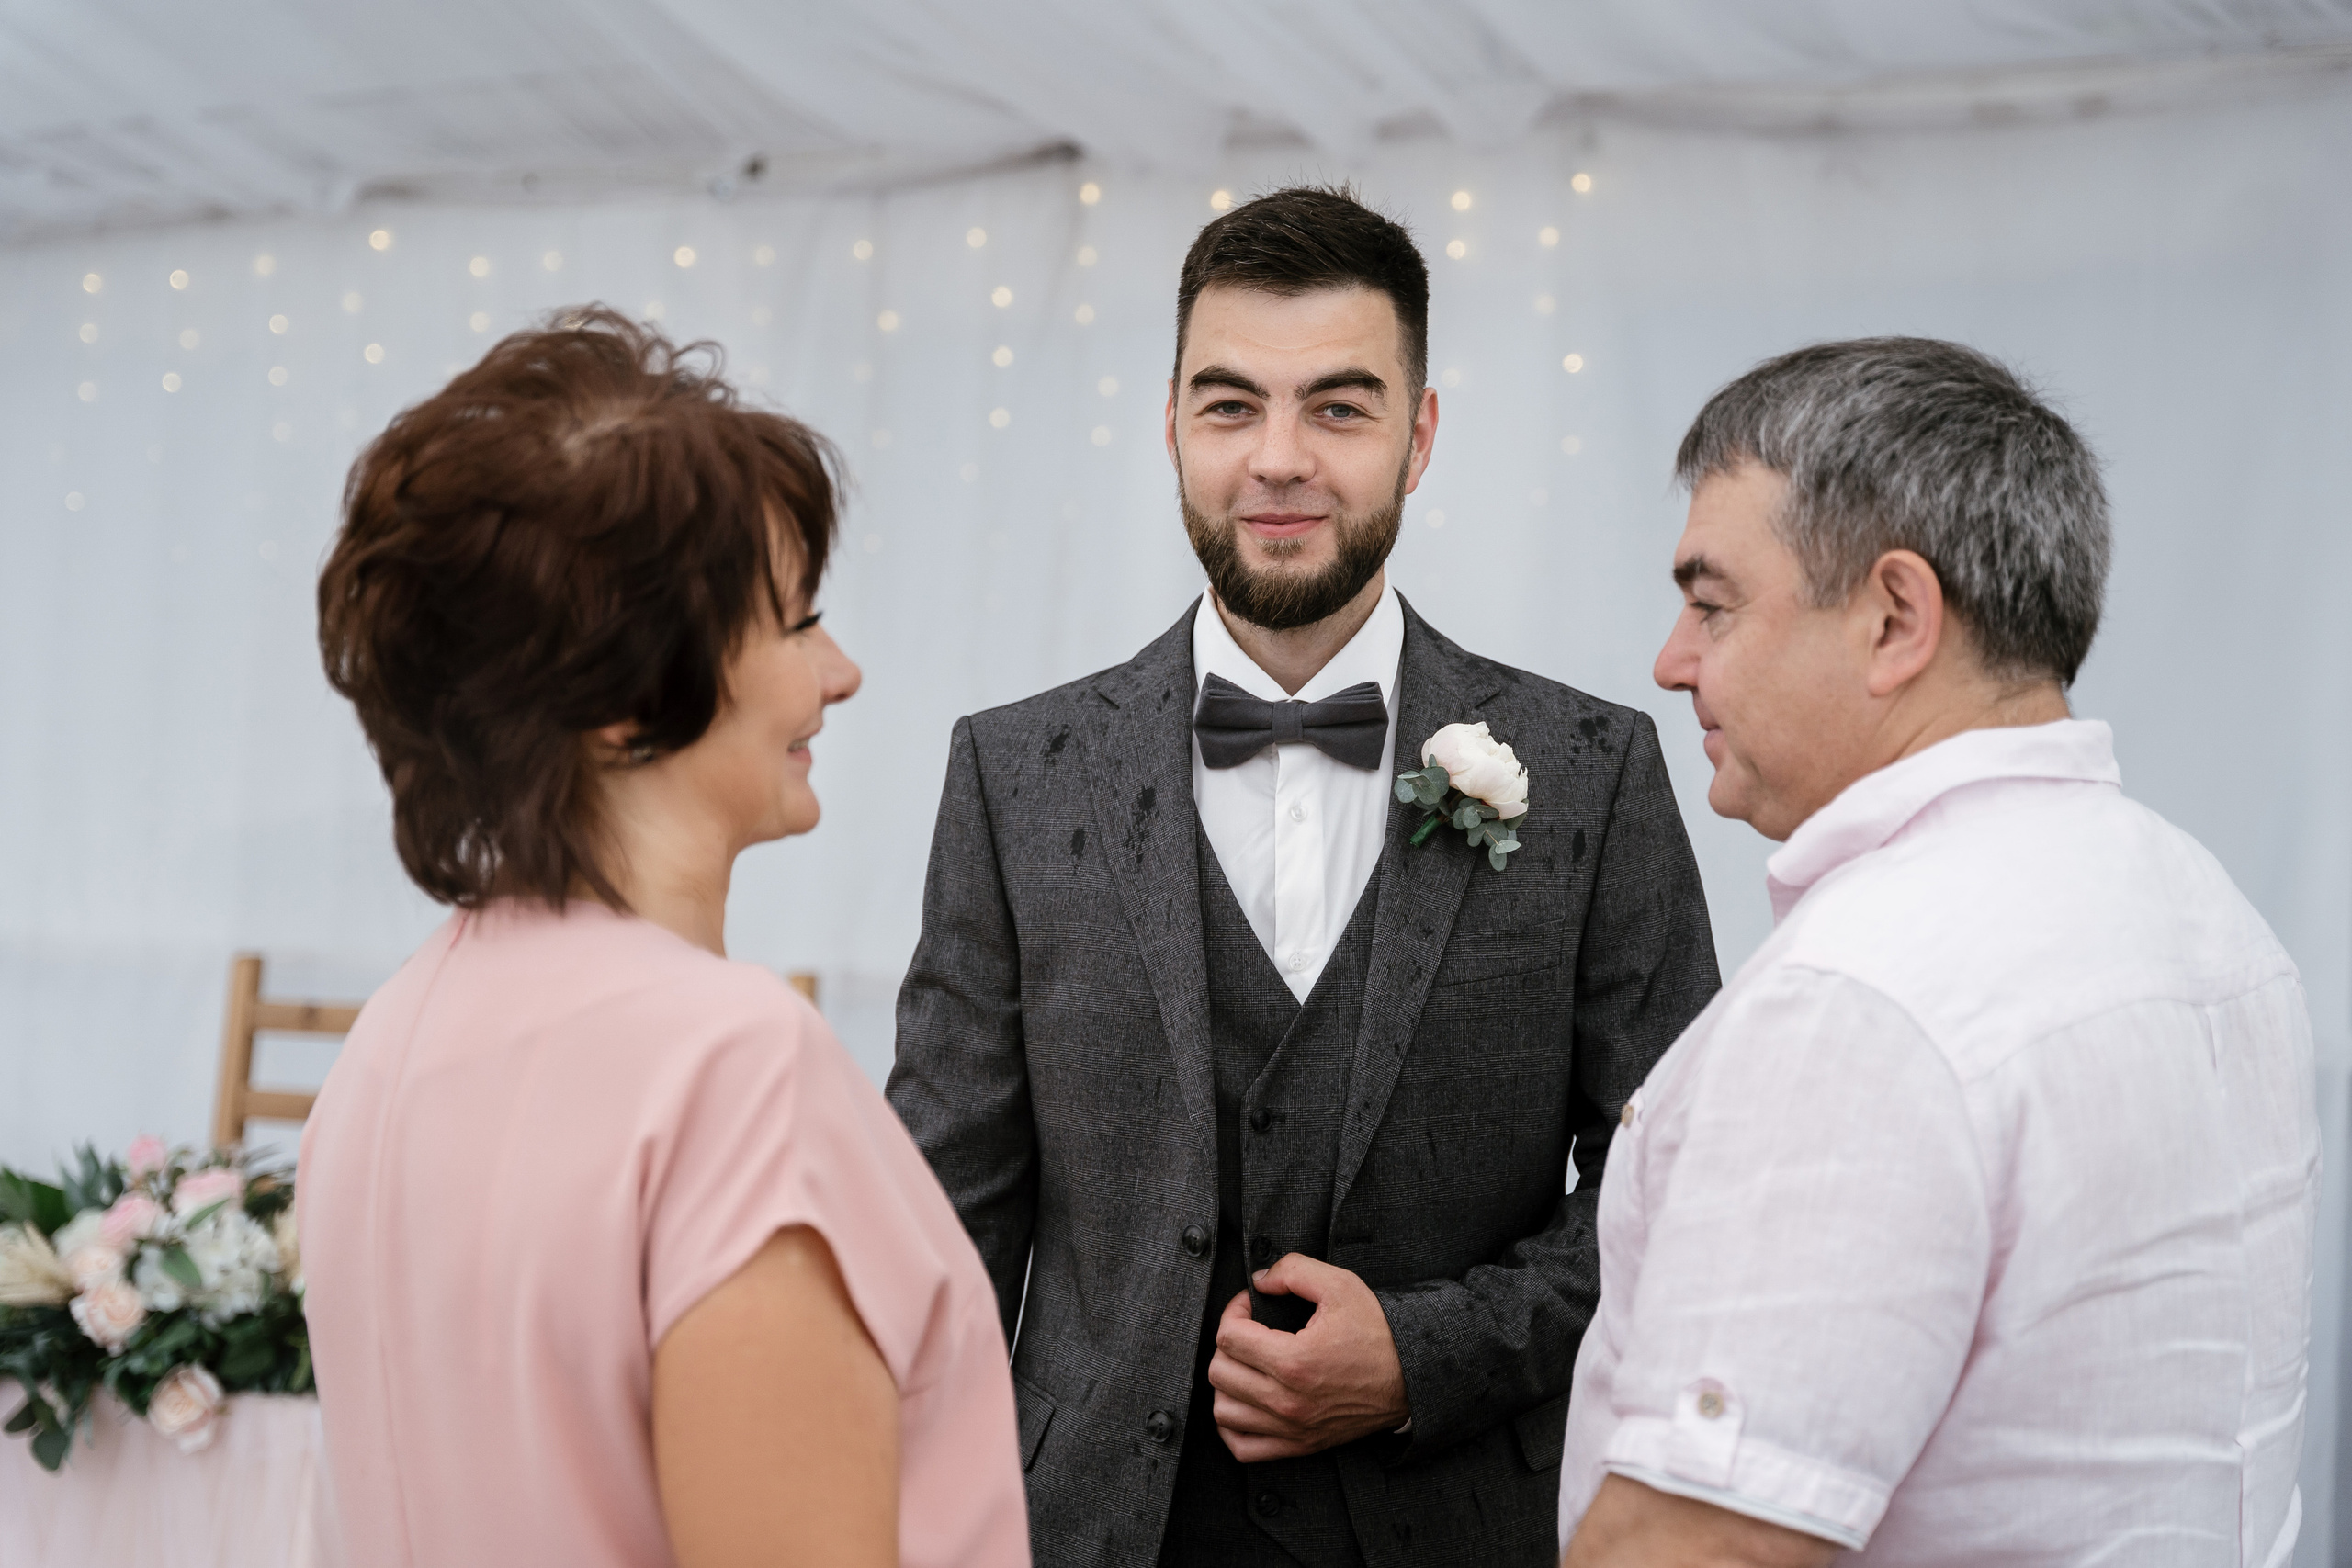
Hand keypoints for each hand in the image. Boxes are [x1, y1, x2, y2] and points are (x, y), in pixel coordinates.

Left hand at [1207, 1253, 1408, 1461]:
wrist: (1413, 1375)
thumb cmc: (1379, 1332)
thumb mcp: (1341, 1285)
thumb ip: (1293, 1270)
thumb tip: (1259, 1282)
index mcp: (1294, 1361)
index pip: (1229, 1336)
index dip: (1235, 1311)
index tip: (1251, 1305)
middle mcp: (1288, 1401)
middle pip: (1220, 1372)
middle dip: (1229, 1343)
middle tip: (1250, 1330)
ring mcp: (1293, 1427)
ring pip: (1223, 1411)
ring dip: (1227, 1383)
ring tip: (1248, 1364)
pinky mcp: (1301, 1445)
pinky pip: (1243, 1447)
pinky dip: (1233, 1427)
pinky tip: (1244, 1403)